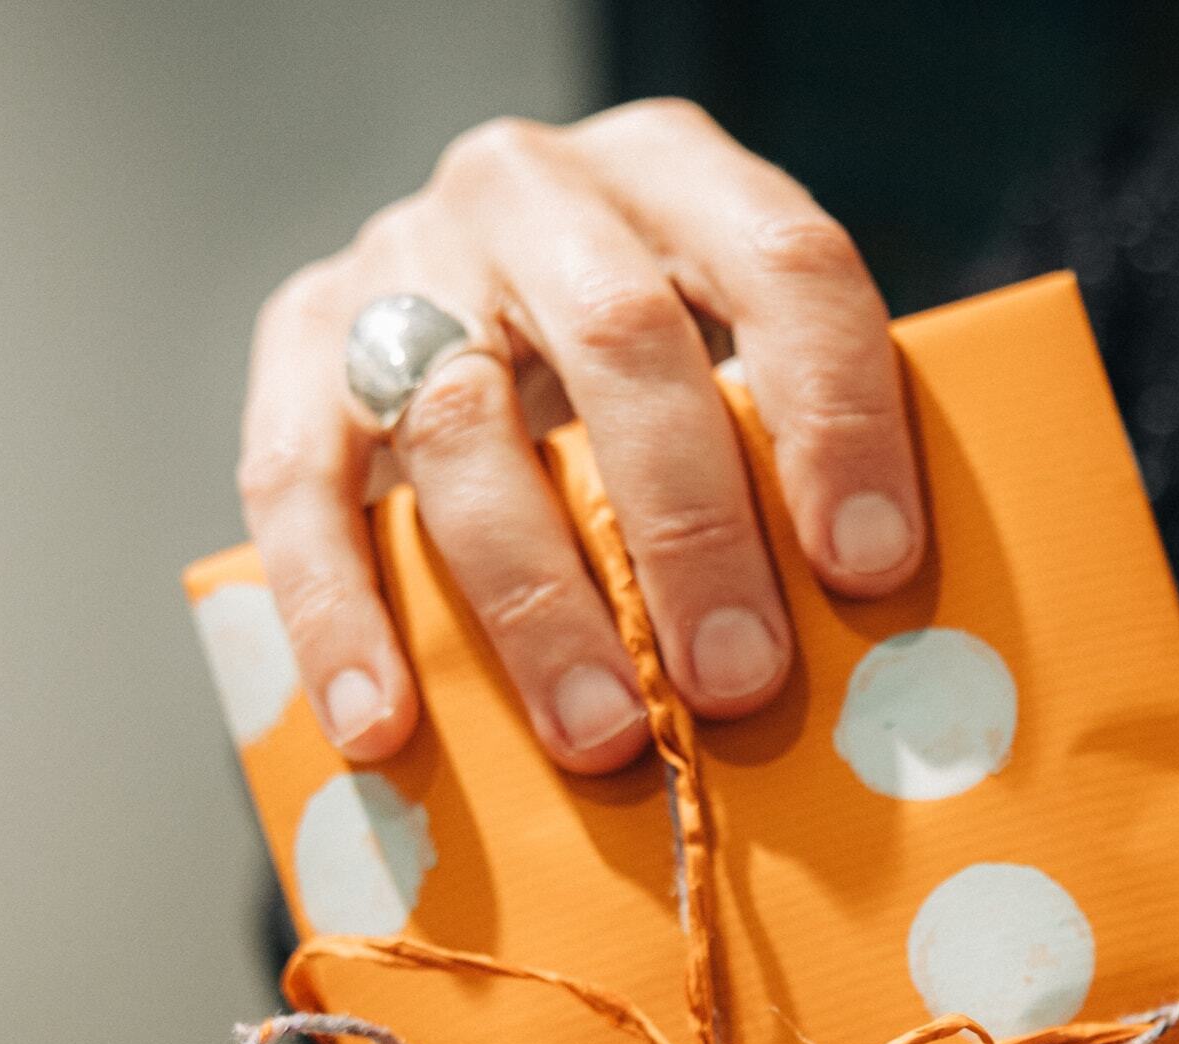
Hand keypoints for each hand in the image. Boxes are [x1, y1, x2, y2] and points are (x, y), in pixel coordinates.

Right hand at [238, 100, 922, 774]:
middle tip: (739, 680)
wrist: (467, 297)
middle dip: (688, 527)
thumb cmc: (649, 376)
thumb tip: (883, 650)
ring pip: (459, 421)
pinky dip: (341, 614)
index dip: (836, 415)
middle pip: (618, 339)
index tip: (868, 567)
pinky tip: (385, 724)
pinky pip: (297, 481)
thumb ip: (789, 457)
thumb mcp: (733, 363)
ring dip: (536, 601)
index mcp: (679, 174)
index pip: (784, 265)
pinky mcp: (296, 338)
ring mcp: (401, 256)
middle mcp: (533, 191)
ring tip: (599, 733)